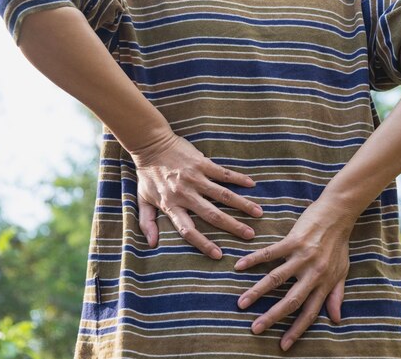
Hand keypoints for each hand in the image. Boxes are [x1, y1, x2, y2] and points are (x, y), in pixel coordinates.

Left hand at [130, 131, 263, 259]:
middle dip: (233, 226)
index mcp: (171, 205)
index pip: (188, 230)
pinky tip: (251, 184)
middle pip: (212, 214)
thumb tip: (152, 244)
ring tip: (258, 213)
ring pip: (223, 194)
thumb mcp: (142, 200)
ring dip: (242, 204)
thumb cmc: (147, 174)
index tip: (218, 255)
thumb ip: (147, 222)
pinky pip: (223, 173)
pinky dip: (238, 178)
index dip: (203, 244)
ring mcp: (195, 178)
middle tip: (250, 235)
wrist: (150, 144)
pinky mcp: (202, 163)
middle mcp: (186, 194)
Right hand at [233, 199, 352, 350]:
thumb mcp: (342, 272)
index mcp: (324, 283)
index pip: (310, 312)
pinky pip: (270, 253)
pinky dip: (254, 260)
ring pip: (276, 279)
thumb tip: (336, 319)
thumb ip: (336, 295)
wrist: (338, 214)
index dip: (297, 330)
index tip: (283, 345)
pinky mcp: (292, 240)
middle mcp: (313, 273)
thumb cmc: (339, 244)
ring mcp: (302, 257)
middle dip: (272, 317)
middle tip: (255, 329)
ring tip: (241, 303)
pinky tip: (239, 266)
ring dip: (257, 292)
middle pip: (291, 300)